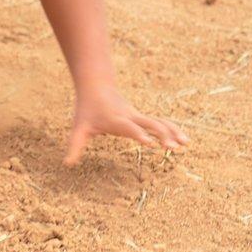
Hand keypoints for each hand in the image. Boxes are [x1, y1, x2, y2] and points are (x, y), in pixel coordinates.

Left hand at [64, 86, 189, 165]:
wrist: (96, 86)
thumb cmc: (87, 109)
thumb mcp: (79, 128)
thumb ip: (74, 146)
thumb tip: (66, 164)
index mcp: (115, 120)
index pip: (129, 127)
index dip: (139, 134)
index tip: (150, 143)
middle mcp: (130, 117)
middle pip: (150, 124)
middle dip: (162, 135)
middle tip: (173, 148)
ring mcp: (138, 116)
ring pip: (159, 122)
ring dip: (172, 132)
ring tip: (185, 144)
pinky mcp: (142, 117)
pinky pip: (160, 122)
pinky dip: (172, 129)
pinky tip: (183, 139)